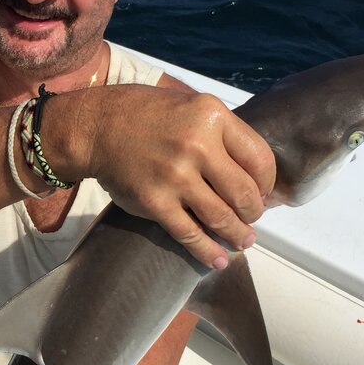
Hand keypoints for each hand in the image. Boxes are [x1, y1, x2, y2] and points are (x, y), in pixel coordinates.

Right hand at [89, 86, 275, 268]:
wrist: (96, 128)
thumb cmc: (144, 114)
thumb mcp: (190, 105)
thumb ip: (220, 131)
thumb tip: (249, 169)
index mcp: (212, 116)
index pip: (259, 158)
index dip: (267, 182)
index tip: (263, 193)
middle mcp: (197, 145)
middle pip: (244, 192)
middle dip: (253, 212)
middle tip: (252, 218)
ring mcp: (175, 176)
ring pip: (222, 218)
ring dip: (238, 235)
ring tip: (244, 241)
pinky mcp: (155, 202)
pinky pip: (189, 234)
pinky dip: (208, 251)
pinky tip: (218, 259)